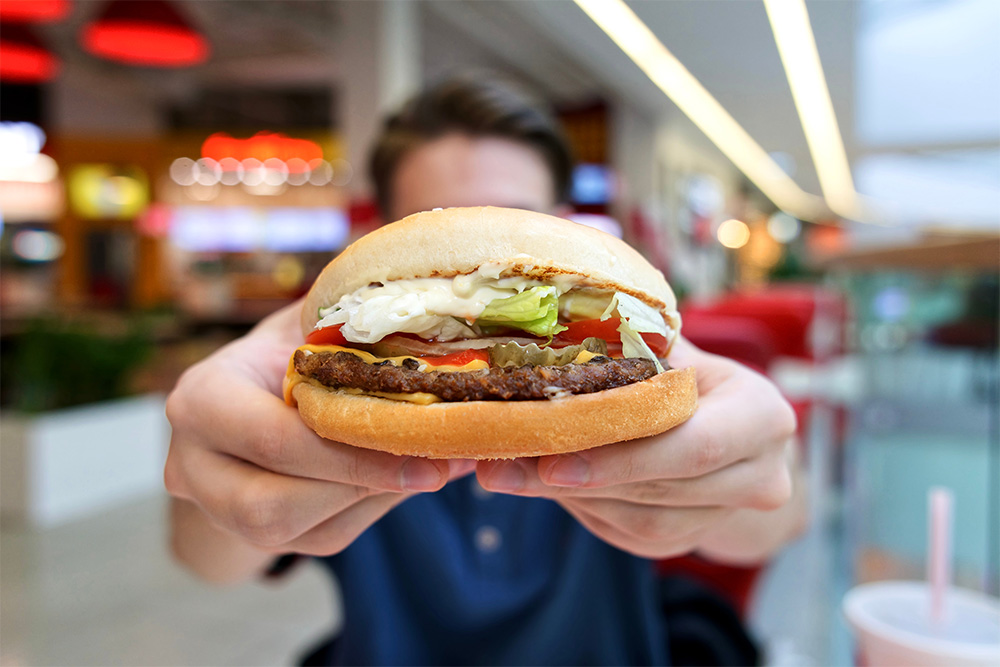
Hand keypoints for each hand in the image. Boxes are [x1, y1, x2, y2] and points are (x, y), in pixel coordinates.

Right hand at [165, 301, 473, 579]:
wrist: (247, 392)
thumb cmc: (287, 348)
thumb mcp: (308, 328)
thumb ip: (351, 340)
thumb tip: (440, 363)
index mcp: (201, 400)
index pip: (272, 438)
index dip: (350, 449)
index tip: (421, 438)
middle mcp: (194, 464)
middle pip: (273, 505)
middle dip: (361, 485)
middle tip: (434, 467)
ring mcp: (219, 510)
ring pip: (297, 533)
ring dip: (370, 500)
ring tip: (429, 467)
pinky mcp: (257, 539)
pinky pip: (323, 536)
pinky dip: (374, 508)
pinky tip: (409, 478)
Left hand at [476, 337, 802, 562]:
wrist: (730, 426)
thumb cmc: (690, 373)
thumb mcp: (674, 350)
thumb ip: (631, 351)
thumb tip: (546, 342)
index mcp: (762, 417)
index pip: (695, 445)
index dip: (622, 456)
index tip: (550, 458)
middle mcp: (758, 477)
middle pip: (659, 487)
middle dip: (574, 477)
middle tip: (499, 468)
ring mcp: (723, 516)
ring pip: (638, 518)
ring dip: (567, 496)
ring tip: (505, 471)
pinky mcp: (687, 540)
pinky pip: (626, 531)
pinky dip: (579, 506)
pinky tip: (539, 481)